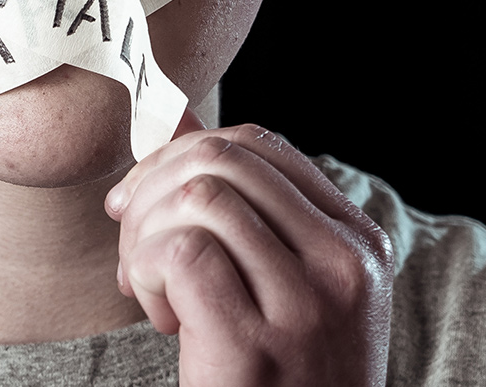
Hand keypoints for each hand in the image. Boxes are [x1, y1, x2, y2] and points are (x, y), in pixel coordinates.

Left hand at [106, 112, 393, 385]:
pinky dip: (147, 272)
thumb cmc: (280, 368)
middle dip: (151, 187)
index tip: (141, 196)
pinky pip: (180, 252)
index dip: (182, 154)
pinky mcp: (256, 344)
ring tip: (153, 288)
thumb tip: (176, 123)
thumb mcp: (281, 280)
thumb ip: (240, 207)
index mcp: (354, 238)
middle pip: (221, 159)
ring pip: (198, 198)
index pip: (259, 144)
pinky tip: (160, 315)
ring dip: (146, 237)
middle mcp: (344, 263)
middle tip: (130, 238)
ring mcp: (308, 304)